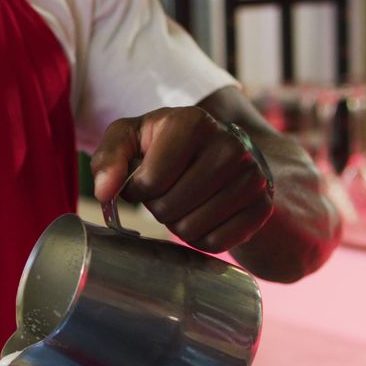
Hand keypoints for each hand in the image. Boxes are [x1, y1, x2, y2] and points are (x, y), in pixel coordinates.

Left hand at [90, 107, 273, 253]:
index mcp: (193, 122)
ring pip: (191, 230)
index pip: (151, 181)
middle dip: (158, 207)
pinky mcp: (262, 206)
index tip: (144, 180)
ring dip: (178, 225)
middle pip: (169, 208)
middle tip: (167, 192)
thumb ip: (108, 158)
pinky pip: (217, 243)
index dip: (138, 189)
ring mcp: (253, 176)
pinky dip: (201, 239)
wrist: (221, 154)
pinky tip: (204, 216)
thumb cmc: (165, 146)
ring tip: (185, 202)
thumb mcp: (130, 138)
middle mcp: (230, 145)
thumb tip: (104, 191)